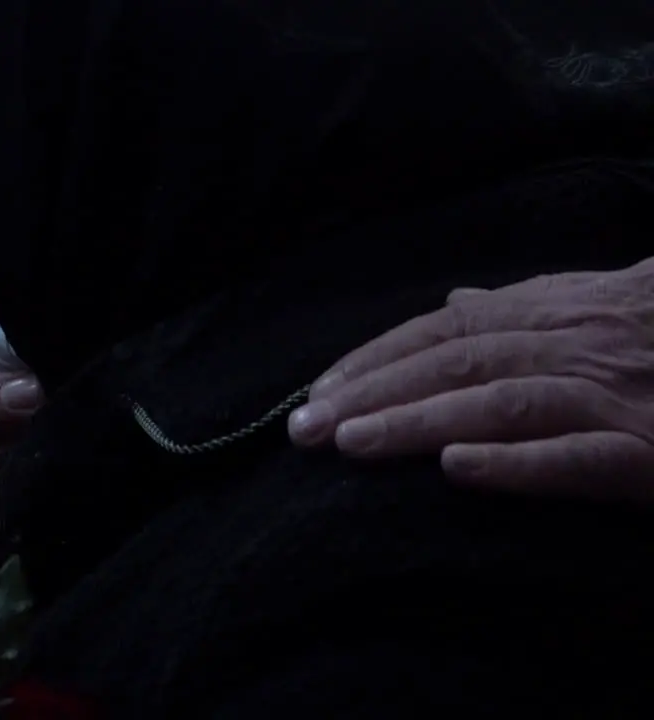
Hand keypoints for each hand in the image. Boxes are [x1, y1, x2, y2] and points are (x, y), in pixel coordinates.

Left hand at [287, 258, 653, 500]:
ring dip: (419, 422)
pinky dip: (518, 463)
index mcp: (553, 311)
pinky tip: (458, 471)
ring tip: (352, 444)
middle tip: (302, 429)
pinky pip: (579, 458)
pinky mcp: (649, 454)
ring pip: (502, 402)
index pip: (443, 329)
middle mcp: (573, 345)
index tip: (315, 391)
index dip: (374, 358)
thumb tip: (454, 299)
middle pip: (456, 361)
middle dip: (372, 393)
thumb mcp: (595, 307)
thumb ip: (522, 307)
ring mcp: (613, 397)